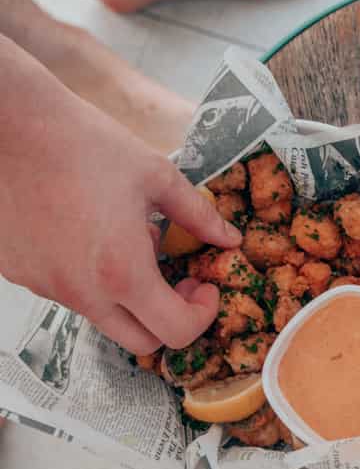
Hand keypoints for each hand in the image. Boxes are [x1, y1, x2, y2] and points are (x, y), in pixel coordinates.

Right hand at [0, 42, 240, 352]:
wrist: (12, 127)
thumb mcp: (157, 176)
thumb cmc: (83, 145)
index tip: (204, 286)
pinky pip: (67, 293)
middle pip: (141, 342)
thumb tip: (228, 237)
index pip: (175, 332)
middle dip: (170, 318)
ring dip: (129, 296)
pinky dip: (91, 280)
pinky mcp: (21, 274)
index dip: (201, 315)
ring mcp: (47, 287)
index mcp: (122, 272)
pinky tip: (92, 236)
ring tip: (128, 242)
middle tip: (180, 281)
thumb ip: (199, 215)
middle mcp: (82, 292)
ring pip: (102, 317)